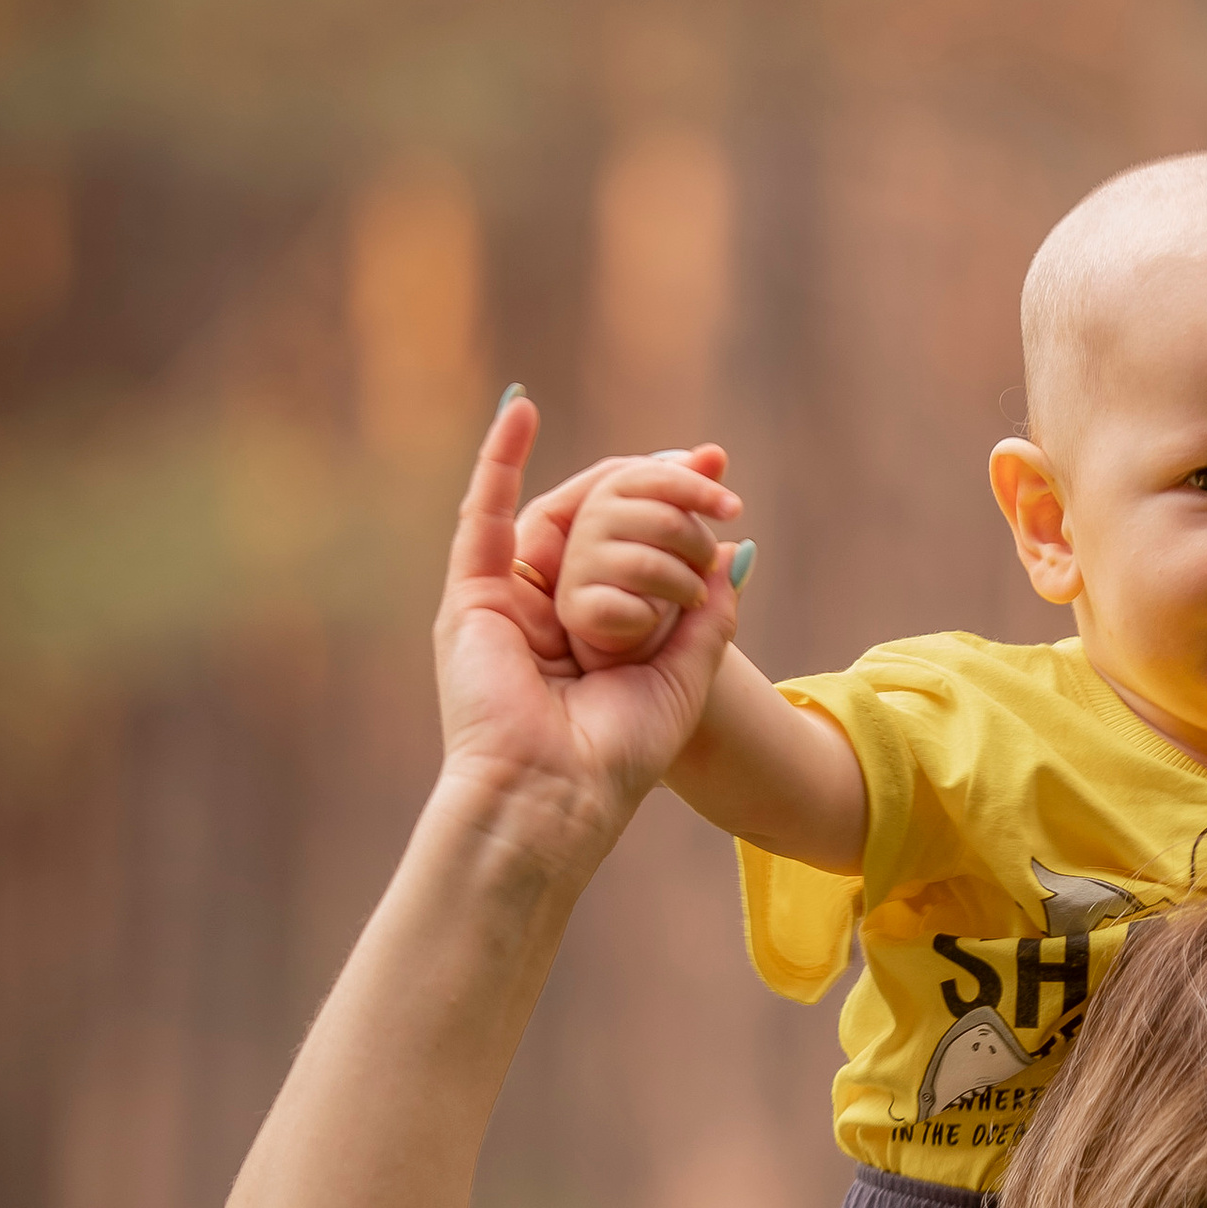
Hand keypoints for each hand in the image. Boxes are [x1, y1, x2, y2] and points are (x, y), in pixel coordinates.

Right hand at [431, 394, 745, 864]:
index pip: (631, 553)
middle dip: (652, 489)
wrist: (554, 798)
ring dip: (606, 478)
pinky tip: (519, 409)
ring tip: (667, 456)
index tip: (722, 489)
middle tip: (710, 463)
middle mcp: (546, 614)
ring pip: (554, 514)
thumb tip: (736, 554)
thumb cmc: (616, 757)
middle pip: (596, 526)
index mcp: (592, 636)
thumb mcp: (683, 675)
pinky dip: (496, 460)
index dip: (674, 517)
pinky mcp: (470, 599)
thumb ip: (706, 616)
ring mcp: (504, 603)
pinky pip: (482, 515)